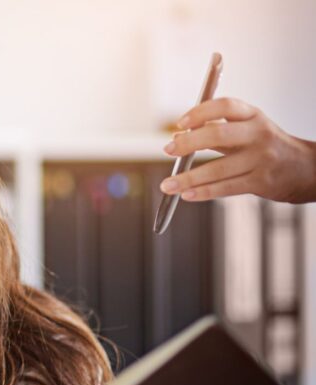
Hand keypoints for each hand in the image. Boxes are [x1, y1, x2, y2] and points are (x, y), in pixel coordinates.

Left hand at [160, 97, 315, 202]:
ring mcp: (261, 159)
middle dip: (188, 143)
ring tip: (167, 185)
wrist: (306, 169)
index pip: (225, 106)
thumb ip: (216, 131)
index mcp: (253, 116)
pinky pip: (226, 187)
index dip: (200, 112)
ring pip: (218, 168)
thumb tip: (179, 136)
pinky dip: (203, 192)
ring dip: (188, 178)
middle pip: (219, 135)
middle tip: (168, 150)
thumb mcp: (248, 130)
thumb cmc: (266, 147)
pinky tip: (187, 194)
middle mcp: (259, 134)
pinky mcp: (262, 182)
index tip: (180, 123)